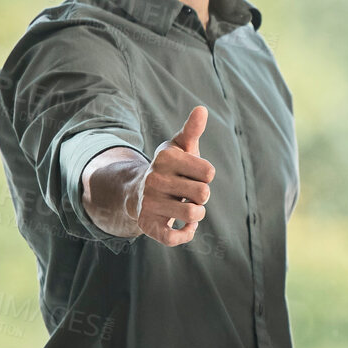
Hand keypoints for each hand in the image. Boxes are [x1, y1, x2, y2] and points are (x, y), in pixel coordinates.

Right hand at [136, 106, 213, 245]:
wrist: (138, 192)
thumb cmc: (170, 168)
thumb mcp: (180, 146)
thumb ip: (192, 130)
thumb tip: (202, 109)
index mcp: (165, 158)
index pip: (209, 172)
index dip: (206, 175)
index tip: (193, 174)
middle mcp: (154, 179)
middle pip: (204, 194)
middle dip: (202, 196)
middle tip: (189, 193)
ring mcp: (150, 202)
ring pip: (194, 215)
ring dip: (197, 214)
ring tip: (186, 207)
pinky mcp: (147, 224)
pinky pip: (174, 238)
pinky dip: (186, 234)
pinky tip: (185, 227)